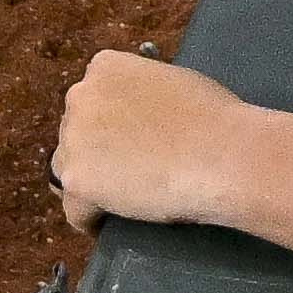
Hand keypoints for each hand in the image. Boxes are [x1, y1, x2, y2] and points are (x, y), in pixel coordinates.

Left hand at [51, 46, 253, 233]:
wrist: (222, 154)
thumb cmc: (212, 117)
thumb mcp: (170, 81)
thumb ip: (141, 93)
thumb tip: (137, 115)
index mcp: (104, 67)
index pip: (94, 100)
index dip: (111, 125)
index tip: (130, 143)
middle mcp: (80, 95)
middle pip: (77, 132)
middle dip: (98, 151)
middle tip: (130, 172)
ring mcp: (74, 138)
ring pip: (70, 168)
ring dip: (91, 182)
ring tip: (121, 200)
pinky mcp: (77, 180)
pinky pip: (75, 209)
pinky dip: (91, 219)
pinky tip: (109, 225)